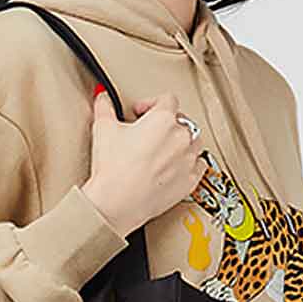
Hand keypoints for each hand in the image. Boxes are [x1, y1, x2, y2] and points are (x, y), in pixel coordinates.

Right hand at [82, 88, 207, 235]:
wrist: (118, 202)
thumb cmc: (114, 170)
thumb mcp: (103, 129)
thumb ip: (105, 107)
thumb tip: (103, 98)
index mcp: (163, 119)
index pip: (167, 100)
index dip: (152, 103)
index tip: (141, 112)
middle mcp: (181, 137)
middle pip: (182, 120)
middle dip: (166, 123)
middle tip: (149, 132)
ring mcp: (188, 160)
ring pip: (195, 141)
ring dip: (182, 141)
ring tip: (164, 147)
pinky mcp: (190, 181)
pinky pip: (199, 165)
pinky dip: (190, 162)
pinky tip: (177, 164)